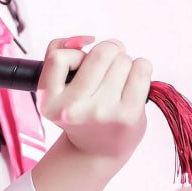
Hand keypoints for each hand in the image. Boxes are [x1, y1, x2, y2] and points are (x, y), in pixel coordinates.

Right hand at [36, 34, 151, 164]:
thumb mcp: (56, 87)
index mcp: (49, 102)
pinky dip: (141, 68)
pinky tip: (133, 82)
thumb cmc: (79, 110)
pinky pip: (142, 68)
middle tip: (107, 67)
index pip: (58, 57)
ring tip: (117, 81)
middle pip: (101, 52)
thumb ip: (58, 51)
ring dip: (124, 63)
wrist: (97, 152)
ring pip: (123, 59)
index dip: (75, 54)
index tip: (80, 67)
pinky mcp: (128, 115)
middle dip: (107, 52)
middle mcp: (73, 109)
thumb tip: (85, 39)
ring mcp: (102, 112)